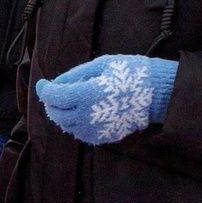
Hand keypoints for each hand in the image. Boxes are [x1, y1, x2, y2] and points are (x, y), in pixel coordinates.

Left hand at [35, 53, 176, 145]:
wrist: (158, 95)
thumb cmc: (131, 74)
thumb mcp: (103, 65)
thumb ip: (76, 74)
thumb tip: (57, 83)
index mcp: (87, 95)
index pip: (54, 96)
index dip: (44, 89)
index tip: (43, 83)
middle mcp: (87, 116)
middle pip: (56, 113)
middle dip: (52, 102)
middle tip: (56, 92)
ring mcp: (94, 130)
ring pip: (66, 125)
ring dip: (63, 113)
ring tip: (71, 101)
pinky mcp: (101, 137)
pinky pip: (79, 132)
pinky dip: (75, 122)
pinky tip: (84, 112)